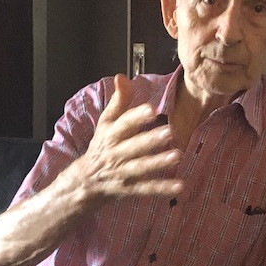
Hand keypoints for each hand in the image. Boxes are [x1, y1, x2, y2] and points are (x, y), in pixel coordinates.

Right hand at [72, 74, 182, 206]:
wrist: (85, 181)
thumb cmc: (101, 146)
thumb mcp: (106, 123)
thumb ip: (118, 101)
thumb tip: (121, 76)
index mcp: (110, 135)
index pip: (123, 124)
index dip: (137, 117)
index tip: (152, 109)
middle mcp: (115, 153)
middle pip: (133, 146)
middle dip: (150, 140)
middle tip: (170, 132)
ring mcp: (122, 172)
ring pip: (140, 167)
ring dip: (158, 163)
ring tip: (177, 156)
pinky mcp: (129, 188)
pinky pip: (147, 189)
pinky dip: (162, 189)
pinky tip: (180, 186)